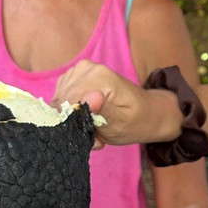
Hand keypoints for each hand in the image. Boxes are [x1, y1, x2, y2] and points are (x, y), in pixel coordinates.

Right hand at [55, 60, 180, 146]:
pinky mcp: (74, 77)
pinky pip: (62, 99)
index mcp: (98, 76)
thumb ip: (103, 111)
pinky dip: (73, 112)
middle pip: (62, 102)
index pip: (66, 103)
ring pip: (60, 102)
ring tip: (95, 128)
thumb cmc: (136, 120)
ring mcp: (78, 70)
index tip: (93, 138)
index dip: (74, 124)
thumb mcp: (121, 122)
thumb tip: (88, 98)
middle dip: (74, 123)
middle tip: (96, 137)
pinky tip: (89, 119)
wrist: (146, 112)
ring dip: (74, 119)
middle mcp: (85, 68)